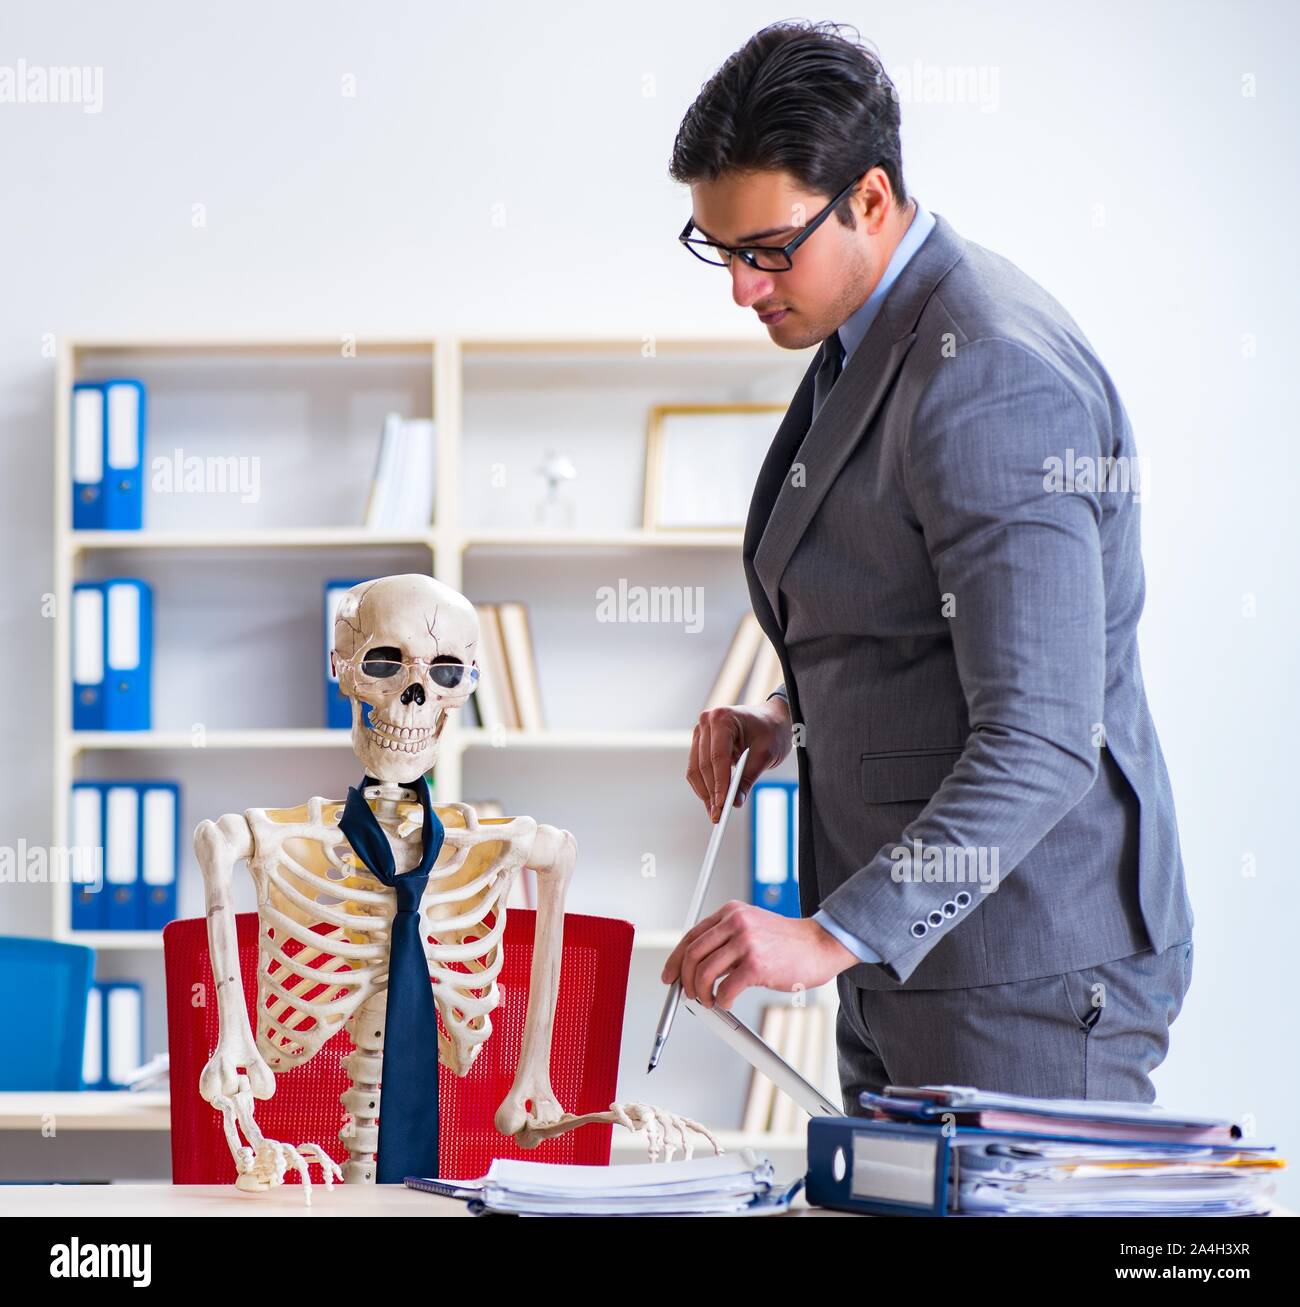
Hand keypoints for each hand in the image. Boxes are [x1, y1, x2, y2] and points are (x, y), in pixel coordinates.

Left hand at [660, 901, 859, 1008]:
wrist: (820, 945)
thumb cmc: (788, 942)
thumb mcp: (752, 927)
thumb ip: (726, 940)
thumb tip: (698, 966)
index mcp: (731, 912)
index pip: (691, 936)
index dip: (675, 959)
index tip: (670, 976)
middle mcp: (736, 923)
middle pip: (693, 954)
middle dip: (685, 980)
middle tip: (689, 994)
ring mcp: (746, 942)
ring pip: (705, 972)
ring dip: (701, 993)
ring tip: (709, 1001)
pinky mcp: (756, 965)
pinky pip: (725, 989)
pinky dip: (721, 1001)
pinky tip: (727, 1002)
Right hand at [686, 697, 792, 823]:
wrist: (771, 718)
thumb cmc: (771, 731)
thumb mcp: (765, 754)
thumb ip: (748, 778)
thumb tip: (734, 802)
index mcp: (723, 718)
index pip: (718, 756)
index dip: (719, 782)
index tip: (722, 804)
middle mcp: (706, 722)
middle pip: (703, 764)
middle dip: (711, 792)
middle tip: (718, 815)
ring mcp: (700, 732)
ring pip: (695, 769)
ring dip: (705, 792)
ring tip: (715, 813)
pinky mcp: (700, 743)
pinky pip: (697, 768)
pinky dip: (705, 786)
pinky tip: (712, 801)